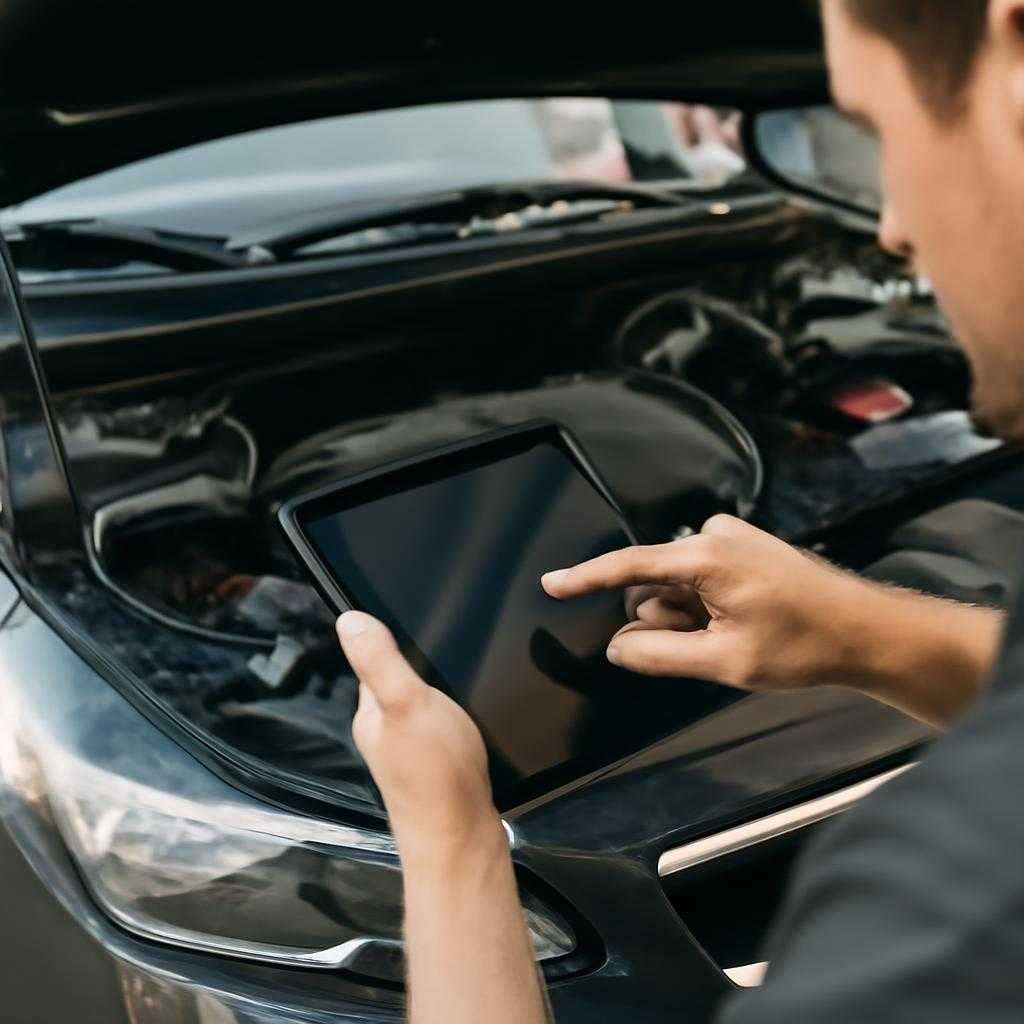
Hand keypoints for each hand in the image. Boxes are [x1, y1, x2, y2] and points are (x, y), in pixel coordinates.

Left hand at [336, 611, 500, 859]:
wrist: (462, 840)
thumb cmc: (435, 773)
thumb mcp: (406, 703)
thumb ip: (379, 660)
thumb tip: (349, 619)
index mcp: (370, 714)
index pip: (373, 662)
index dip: (391, 637)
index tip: (415, 619)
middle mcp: (385, 733)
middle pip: (399, 683)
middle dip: (421, 665)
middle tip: (450, 646)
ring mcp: (410, 753)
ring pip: (421, 706)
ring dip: (440, 692)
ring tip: (463, 679)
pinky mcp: (436, 768)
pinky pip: (440, 728)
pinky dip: (453, 716)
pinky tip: (470, 718)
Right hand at [543, 514, 960, 698]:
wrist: (867, 631)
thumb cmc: (806, 645)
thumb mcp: (726, 661)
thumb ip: (661, 655)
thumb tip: (617, 648)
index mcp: (707, 557)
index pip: (628, 567)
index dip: (585, 579)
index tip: (551, 585)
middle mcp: (715, 536)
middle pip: (655, 584)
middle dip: (666, 620)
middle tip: (711, 648)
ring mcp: (731, 539)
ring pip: (678, 586)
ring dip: (689, 617)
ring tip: (735, 638)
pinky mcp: (743, 548)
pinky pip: (699, 579)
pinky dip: (705, 607)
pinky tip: (742, 626)